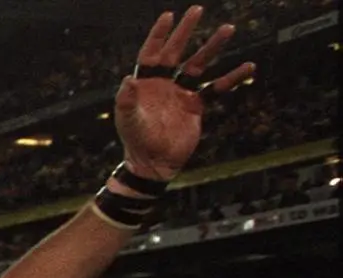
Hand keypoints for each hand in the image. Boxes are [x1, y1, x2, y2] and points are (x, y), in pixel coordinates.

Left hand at [115, 7, 253, 181]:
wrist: (154, 163)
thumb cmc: (136, 141)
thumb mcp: (128, 120)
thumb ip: (127, 100)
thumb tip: (128, 79)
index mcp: (145, 84)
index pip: (151, 53)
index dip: (159, 35)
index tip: (169, 16)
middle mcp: (164, 84)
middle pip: (176, 52)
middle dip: (185, 31)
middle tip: (197, 9)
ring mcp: (181, 93)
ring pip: (199, 64)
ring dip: (213, 47)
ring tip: (228, 28)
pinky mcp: (196, 105)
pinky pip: (217, 88)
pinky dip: (232, 78)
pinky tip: (249, 66)